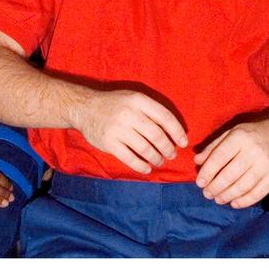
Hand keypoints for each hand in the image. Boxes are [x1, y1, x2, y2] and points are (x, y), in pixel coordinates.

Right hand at [70, 89, 187, 174]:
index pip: (165, 117)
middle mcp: (129, 113)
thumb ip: (151, 111)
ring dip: (157, 159)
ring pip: (146, 149)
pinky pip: (130, 159)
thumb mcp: (133, 98)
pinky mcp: (109, 143)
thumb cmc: (114, 104)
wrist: (84, 108)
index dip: (177, 131)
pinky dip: (142, 166)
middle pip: (157, 136)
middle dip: (168, 148)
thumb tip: (173, 131)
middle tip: (171, 155)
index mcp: (138, 100)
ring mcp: (118, 129)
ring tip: (160, 161)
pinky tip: (147, 168)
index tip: (183, 142)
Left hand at [194, 119, 268, 208]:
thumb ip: (214, 146)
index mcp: (240, 138)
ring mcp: (266, 165)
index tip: (200, 182)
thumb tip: (197, 161)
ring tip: (218, 199)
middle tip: (207, 194)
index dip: (207, 172)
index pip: (219, 157)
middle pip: (230, 174)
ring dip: (227, 195)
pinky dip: (244, 201)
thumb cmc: (252, 134)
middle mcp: (253, 151)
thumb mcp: (232, 133)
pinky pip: (258, 193)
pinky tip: (234, 203)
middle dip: (215, 187)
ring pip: (243, 186)